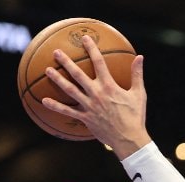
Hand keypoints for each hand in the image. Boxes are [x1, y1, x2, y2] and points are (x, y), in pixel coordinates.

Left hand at [42, 34, 149, 156]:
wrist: (129, 139)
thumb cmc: (135, 116)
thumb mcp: (139, 94)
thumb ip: (137, 74)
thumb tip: (140, 57)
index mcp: (109, 86)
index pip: (99, 62)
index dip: (91, 49)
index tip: (84, 39)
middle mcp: (96, 94)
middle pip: (78, 74)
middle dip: (66, 62)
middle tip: (56, 52)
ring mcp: (89, 106)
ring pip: (70, 90)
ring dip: (58, 79)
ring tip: (48, 70)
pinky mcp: (85, 118)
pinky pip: (68, 111)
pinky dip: (56, 106)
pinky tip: (44, 101)